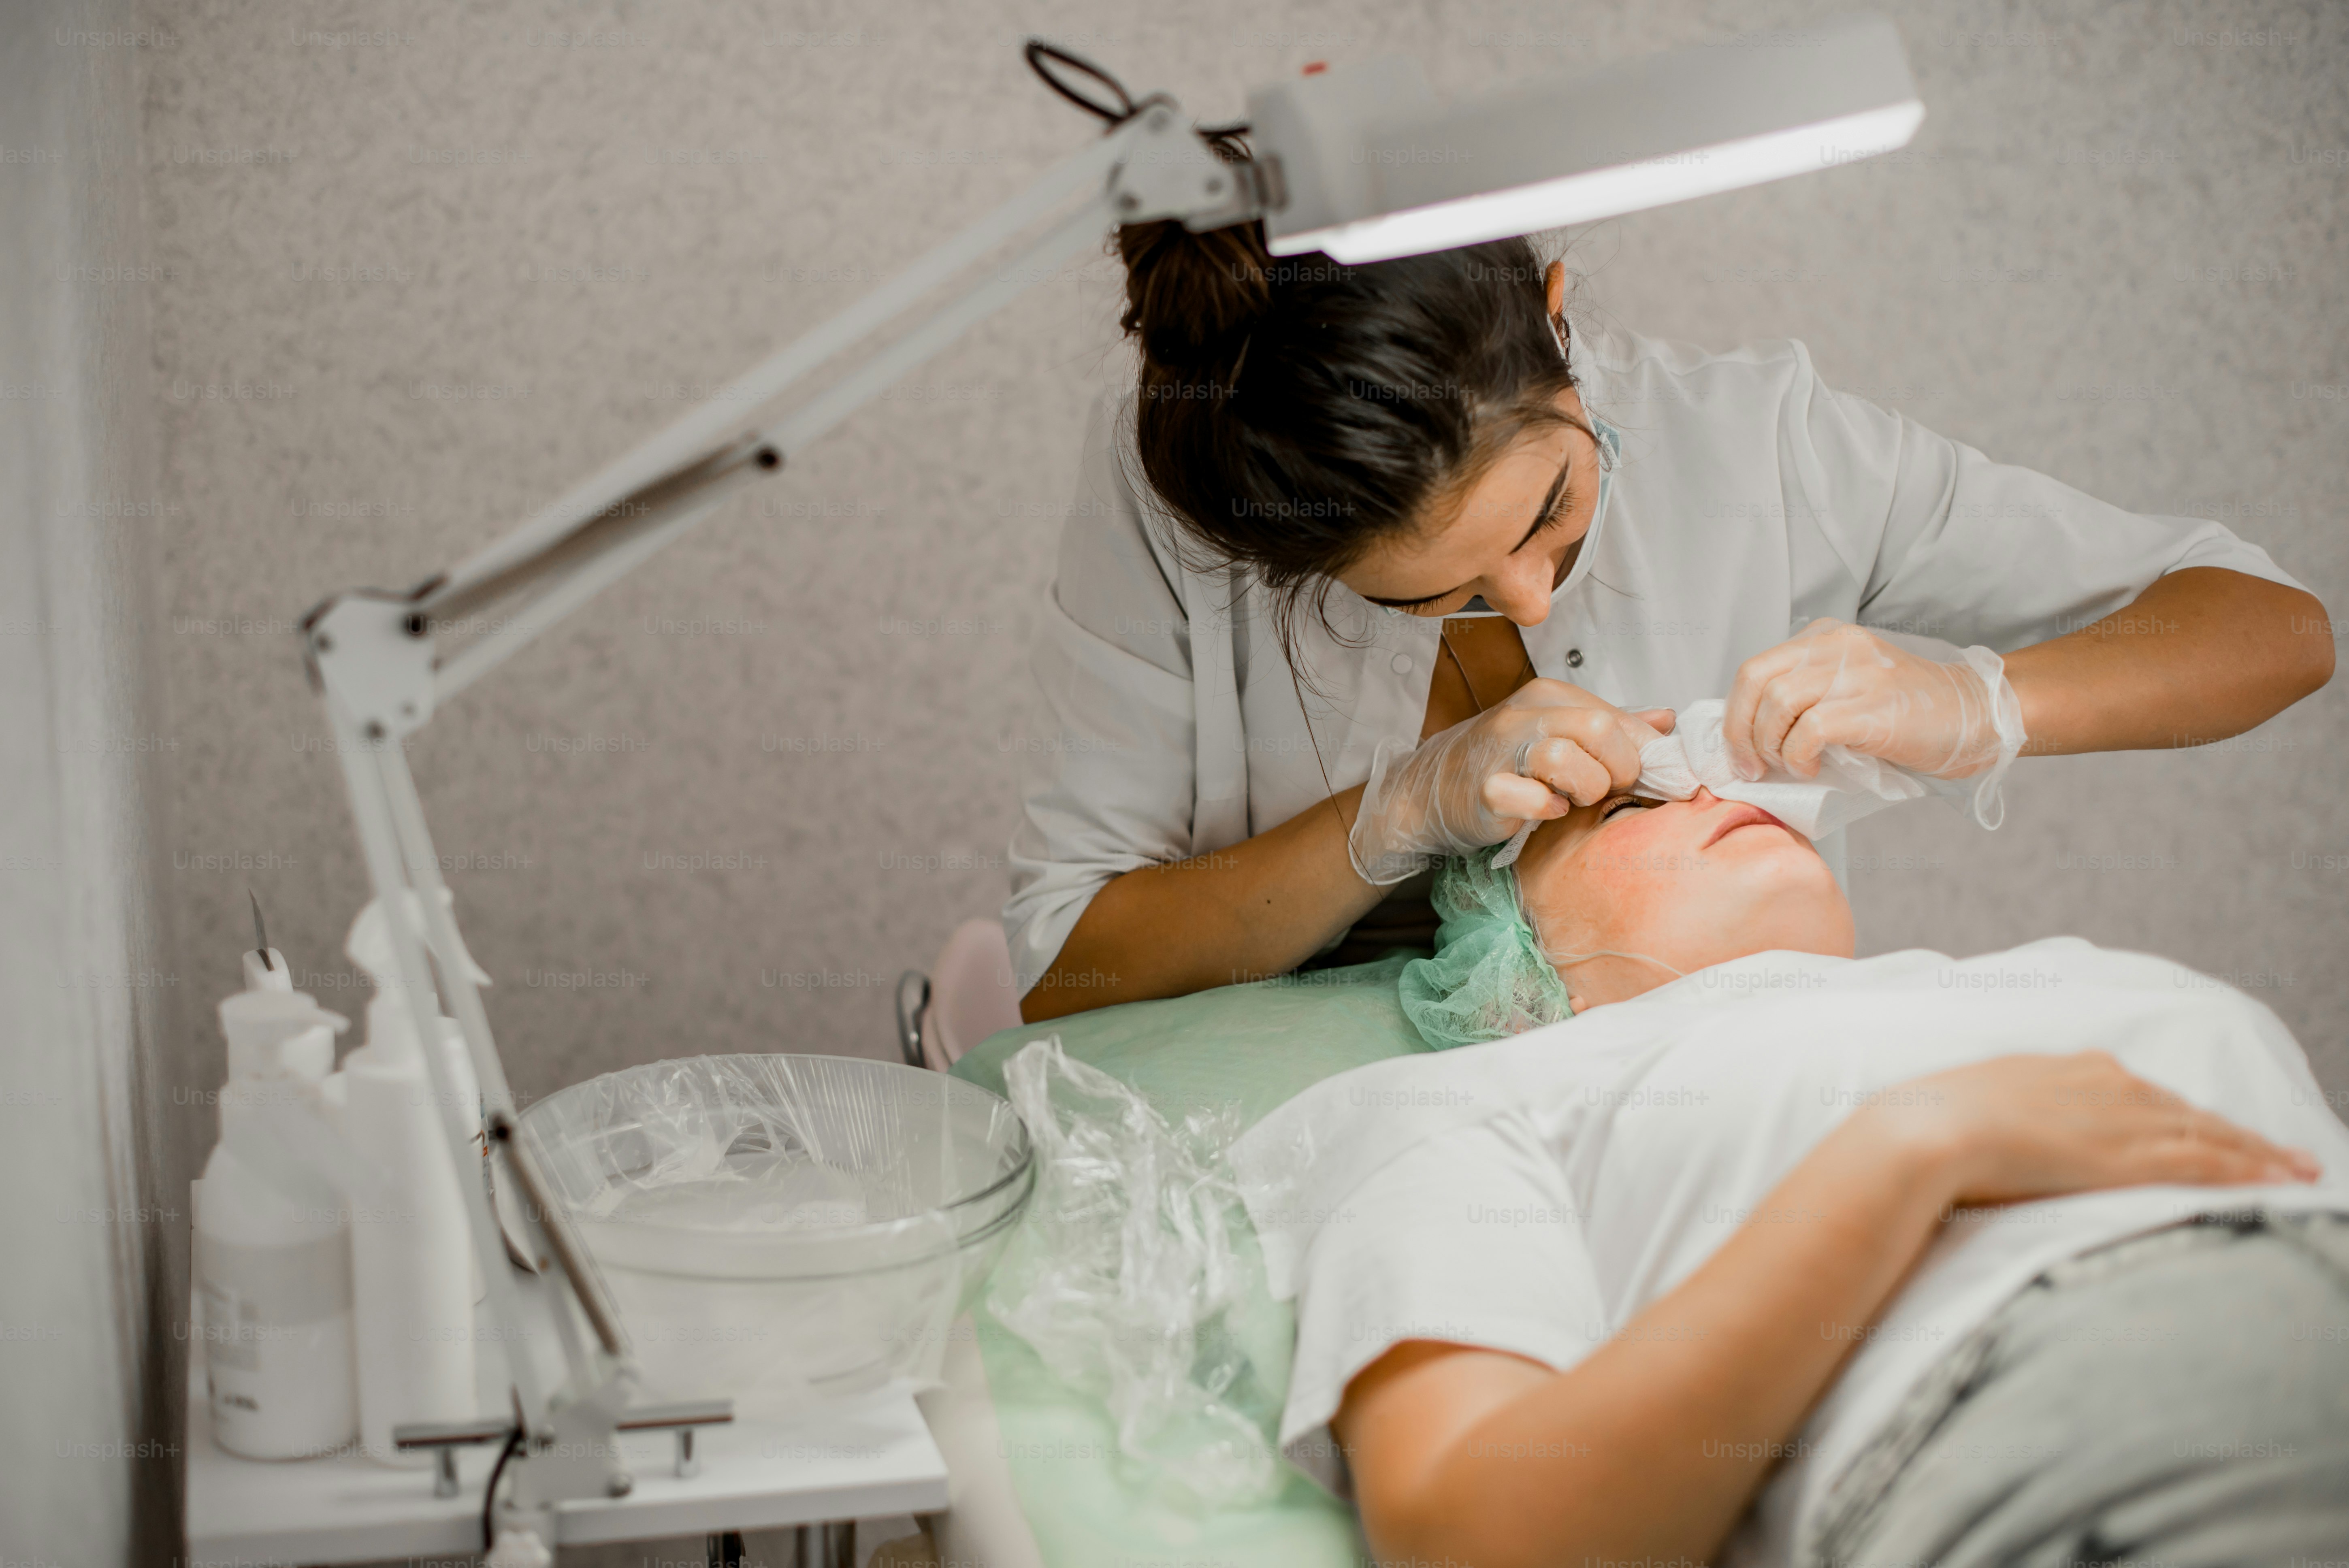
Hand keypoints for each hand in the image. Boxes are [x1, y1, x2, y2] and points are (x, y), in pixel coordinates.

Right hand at [1350, 681, 1672, 884]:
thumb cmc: (1501, 761)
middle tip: (1609, 787)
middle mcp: (1526, 715)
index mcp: (1550, 696)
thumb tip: (1667, 722)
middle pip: (1598, 728)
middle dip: (1618, 768)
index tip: (1644, 777)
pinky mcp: (1486, 790)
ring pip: (1565, 757)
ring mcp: (1502, 751)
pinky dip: (1547, 810)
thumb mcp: (1557, 732)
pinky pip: (1530, 798)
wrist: (1430, 788)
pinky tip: (1548, 812)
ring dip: (1584, 787)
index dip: (1643, 753)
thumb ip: (1612, 726)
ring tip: (1575, 798)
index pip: (1619, 717)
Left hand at [1723, 619, 2019, 782]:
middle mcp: (1838, 646)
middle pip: (1755, 680)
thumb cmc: (1909, 713)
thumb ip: (1805, 697)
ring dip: (1771, 745)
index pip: (1754, 669)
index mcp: (1826, 638)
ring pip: (1778, 702)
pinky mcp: (1874, 707)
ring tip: (1789, 767)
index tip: (1739, 751)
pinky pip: (1810, 730)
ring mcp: (1858, 673)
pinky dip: (1799, 757)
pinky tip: (1812, 769)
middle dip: (1740, 731)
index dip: (1735, 714)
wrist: (1977, 716)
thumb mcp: (1848, 689)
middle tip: (1751, 767)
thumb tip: (1750, 736)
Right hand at [1859, 1051, 2320, 1209]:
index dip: (2185, 1115)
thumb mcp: (1977, 1103)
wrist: (1927, 1130)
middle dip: (2240, 1135)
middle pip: (2189, 1113)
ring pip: (2211, 1136)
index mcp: (2071, 1069)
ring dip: (2260, 1154)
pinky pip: (2208, 1163)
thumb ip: (2007, 1111)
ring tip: (2300, 1170)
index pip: (2146, 1096)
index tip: (2212, 1129)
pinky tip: (2281, 1180)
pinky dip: (2251, 1171)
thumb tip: (1998, 1128)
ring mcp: (2123, 1120)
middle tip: (2286, 1154)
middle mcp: (2108, 1084)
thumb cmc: (1934, 1121)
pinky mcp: (2131, 1157)